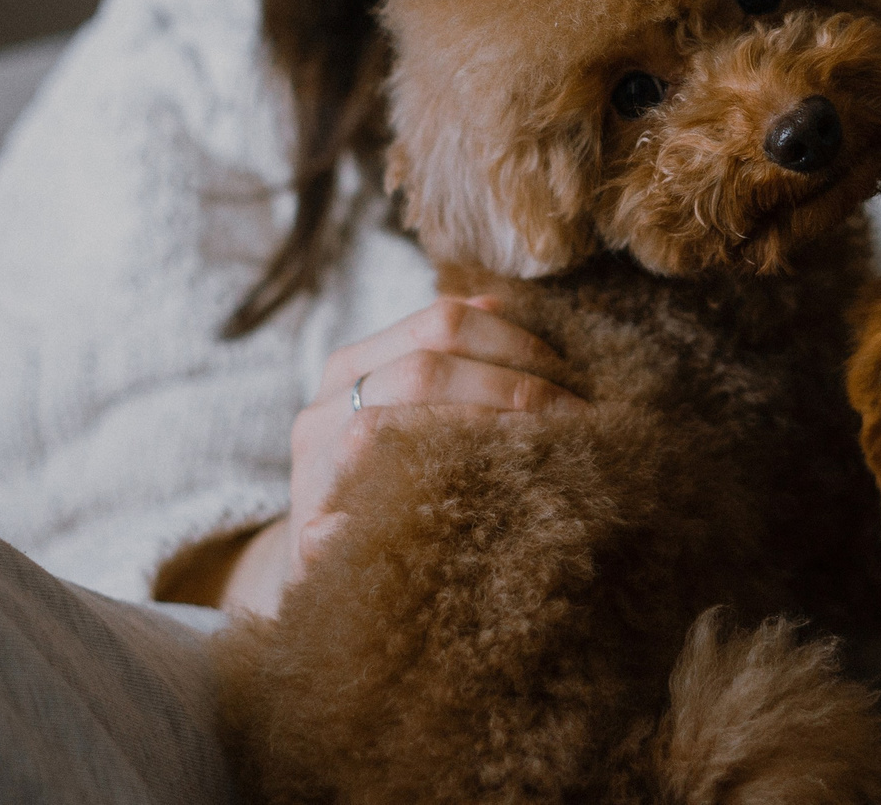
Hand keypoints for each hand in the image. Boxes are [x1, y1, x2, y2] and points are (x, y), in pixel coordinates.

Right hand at [218, 296, 582, 615]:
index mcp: (348, 370)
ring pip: (389, 431)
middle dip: (510, 388)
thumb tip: (495, 302)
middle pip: (423, 371)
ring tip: (546, 456)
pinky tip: (484, 511)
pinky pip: (368, 508)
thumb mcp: (398, 409)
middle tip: (572, 417)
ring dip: (479, 438)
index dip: (510, 340)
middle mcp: (322, 414)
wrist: (322, 580)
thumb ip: (439, 362)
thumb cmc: (378, 484)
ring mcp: (312, 475)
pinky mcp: (309, 539)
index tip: (564, 371)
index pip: (437, 324)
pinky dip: (423, 504)